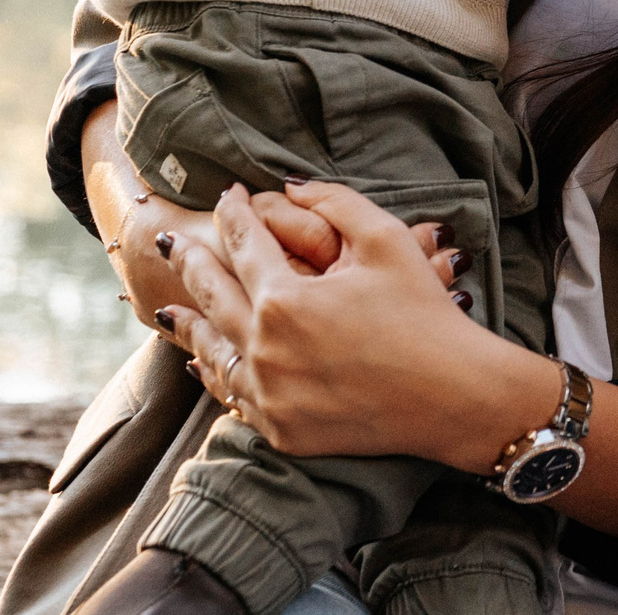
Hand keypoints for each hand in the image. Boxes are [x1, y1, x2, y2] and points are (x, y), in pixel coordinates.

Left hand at [165, 182, 617, 541]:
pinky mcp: (280, 429)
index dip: (235, 214)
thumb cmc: (425, 314)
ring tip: (164, 308)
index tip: (230, 195)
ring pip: (210, 351)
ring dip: (187, 324)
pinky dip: (213, 373)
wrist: (453, 396)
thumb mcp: (387, 240)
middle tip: (173, 240)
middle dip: (191, 260)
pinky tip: (202, 362)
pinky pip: (232, 394)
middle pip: (212, 295)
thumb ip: (334, 203)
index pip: (245, 244)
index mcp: (285, 300)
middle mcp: (264, 350)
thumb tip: (292, 188)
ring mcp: (268, 395)